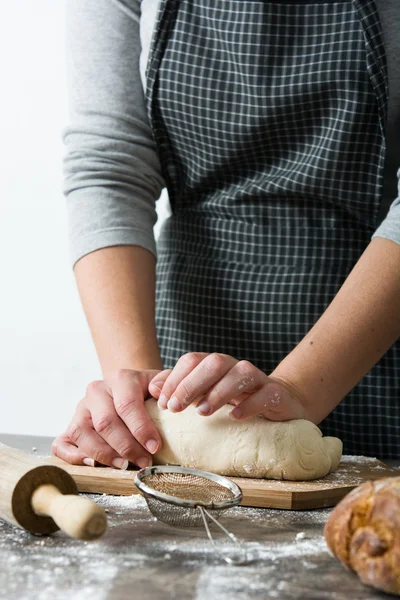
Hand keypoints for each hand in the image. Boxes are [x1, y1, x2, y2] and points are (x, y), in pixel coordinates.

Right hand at [52, 369, 162, 468]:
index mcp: (120, 378)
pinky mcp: (70, 426)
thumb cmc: (148, 391)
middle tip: (143, 461)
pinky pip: (61, 444)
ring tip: (123, 465)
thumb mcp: (162, 382)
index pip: (127, 404)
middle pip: (105, 422)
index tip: (155, 447)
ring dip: (103, 454)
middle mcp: (96, 391)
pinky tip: (93, 464)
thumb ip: (166, 383)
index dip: (141, 428)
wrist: (129, 389)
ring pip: (82, 433)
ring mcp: (80, 408)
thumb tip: (157, 393)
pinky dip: (73, 457)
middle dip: (126, 446)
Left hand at [148, 353, 306, 421]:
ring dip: (219, 391)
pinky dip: (250, 403)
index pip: (192, 360)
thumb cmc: (236, 399)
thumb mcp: (206, 394)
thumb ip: (179, 388)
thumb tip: (152, 387)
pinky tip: (236, 416)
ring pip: (241, 373)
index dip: (175, 379)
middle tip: (175, 408)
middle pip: (214, 362)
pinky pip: (265, 393)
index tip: (162, 403)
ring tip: (203, 412)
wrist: (279, 403)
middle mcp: (236, 366)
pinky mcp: (276, 394)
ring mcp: (258, 379)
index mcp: (216, 365)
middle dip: (191, 384)